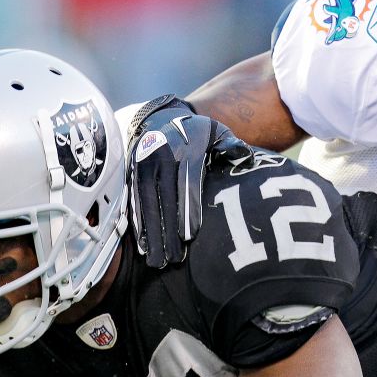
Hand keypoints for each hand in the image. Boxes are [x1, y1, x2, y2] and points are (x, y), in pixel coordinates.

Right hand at [126, 95, 253, 267]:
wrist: (160, 116)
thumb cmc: (195, 132)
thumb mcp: (216, 131)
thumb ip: (230, 145)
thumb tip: (245, 156)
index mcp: (186, 149)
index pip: (187, 182)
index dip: (187, 209)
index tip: (189, 236)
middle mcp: (161, 156)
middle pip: (164, 198)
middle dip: (167, 230)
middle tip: (173, 259)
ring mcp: (144, 165)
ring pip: (146, 203)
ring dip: (151, 233)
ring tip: (157, 260)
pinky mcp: (132, 173)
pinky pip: (134, 201)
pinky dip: (139, 224)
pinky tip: (144, 245)